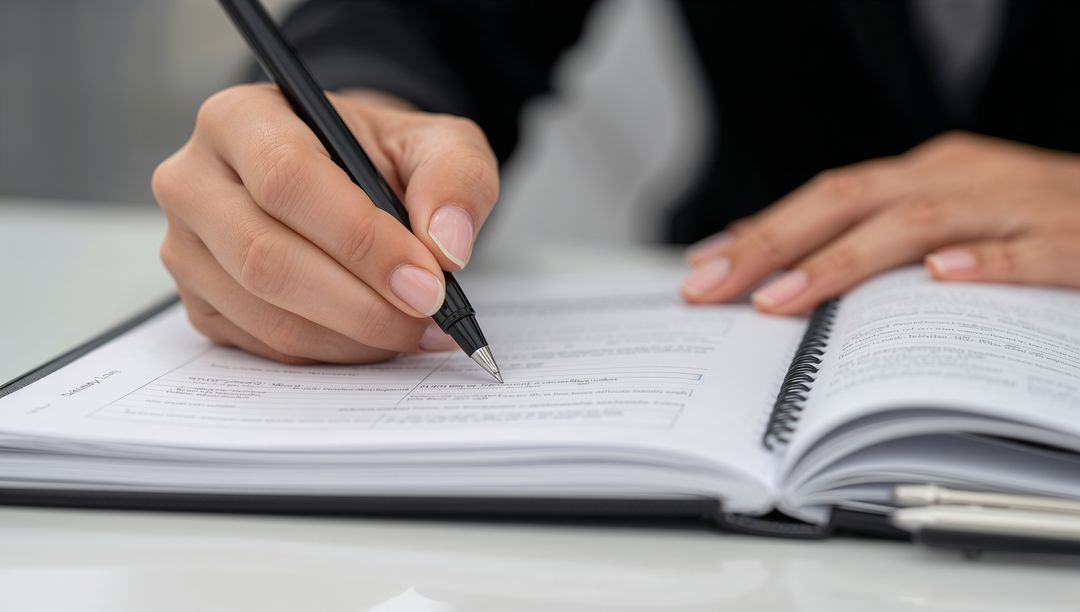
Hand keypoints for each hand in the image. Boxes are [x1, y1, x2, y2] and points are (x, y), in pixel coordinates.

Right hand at [152, 85, 498, 362]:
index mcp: (241, 118)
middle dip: (361, 302)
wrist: (349, 183)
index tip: (428, 281)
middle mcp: (194, 181)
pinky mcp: (200, 304)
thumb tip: (446, 245)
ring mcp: (187, 248)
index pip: (288, 180)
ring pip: (265, 313)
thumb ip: (455, 179)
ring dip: (353, 336)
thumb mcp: (437, 144)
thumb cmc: (382, 159)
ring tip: (415, 331)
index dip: (362, 240)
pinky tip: (376, 338)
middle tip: (427, 317)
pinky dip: (332, 353)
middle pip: (265, 256)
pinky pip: (264, 346)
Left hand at [681, 132, 1079, 313]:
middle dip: (773, 244)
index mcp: (926, 174)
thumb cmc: (1029, 219)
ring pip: (918, 222)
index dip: (762, 231)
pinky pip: (1024, 250)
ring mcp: (1013, 204)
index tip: (702, 270)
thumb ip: (868, 231)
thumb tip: (772, 252)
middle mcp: (959, 178)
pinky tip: (939, 279)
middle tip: (713, 286)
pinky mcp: (1072, 238)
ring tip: (785, 298)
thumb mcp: (941, 214)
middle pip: (850, 200)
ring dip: (844, 262)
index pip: (826, 196)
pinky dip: (982, 263)